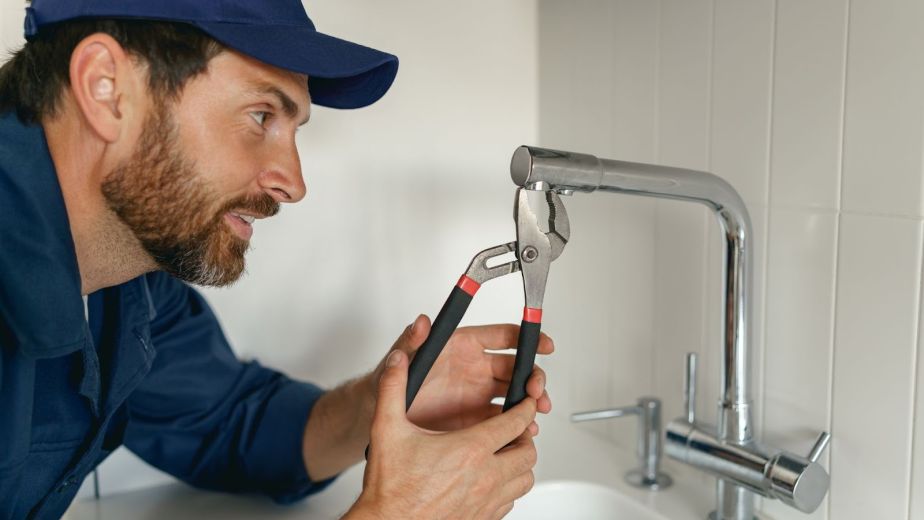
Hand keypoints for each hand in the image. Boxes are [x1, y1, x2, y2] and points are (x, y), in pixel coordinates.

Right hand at [348, 350, 537, 518]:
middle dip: (526, 436)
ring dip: (520, 464)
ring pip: (525, 479)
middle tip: (516, 428)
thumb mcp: (386, 429)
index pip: (515, 423)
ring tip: (508, 453)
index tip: (526, 401)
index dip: (526, 407)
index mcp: (469, 450)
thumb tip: (397, 360)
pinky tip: (493, 479)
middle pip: (528, 452)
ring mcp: (486, 502)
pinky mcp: (482, 519)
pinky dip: (509, 487)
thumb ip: (392, 388)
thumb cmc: (389, 486)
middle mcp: (484, 477)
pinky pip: (511, 501)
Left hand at [375, 315, 553, 431]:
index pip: (503, 336)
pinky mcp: (476, 419)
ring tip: (537, 411)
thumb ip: (412, 341)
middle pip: (516, 366)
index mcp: (463, 347)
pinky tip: (525, 430)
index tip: (543, 343)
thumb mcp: (400, 360)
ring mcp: (478, 394)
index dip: (526, 337)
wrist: (379, 415)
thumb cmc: (391, 381)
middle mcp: (475, 368)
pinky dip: (519, 423)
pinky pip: (505, 419)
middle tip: (536, 388)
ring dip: (531, 400)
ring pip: (516, 393)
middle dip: (533, 375)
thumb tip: (422, 321)